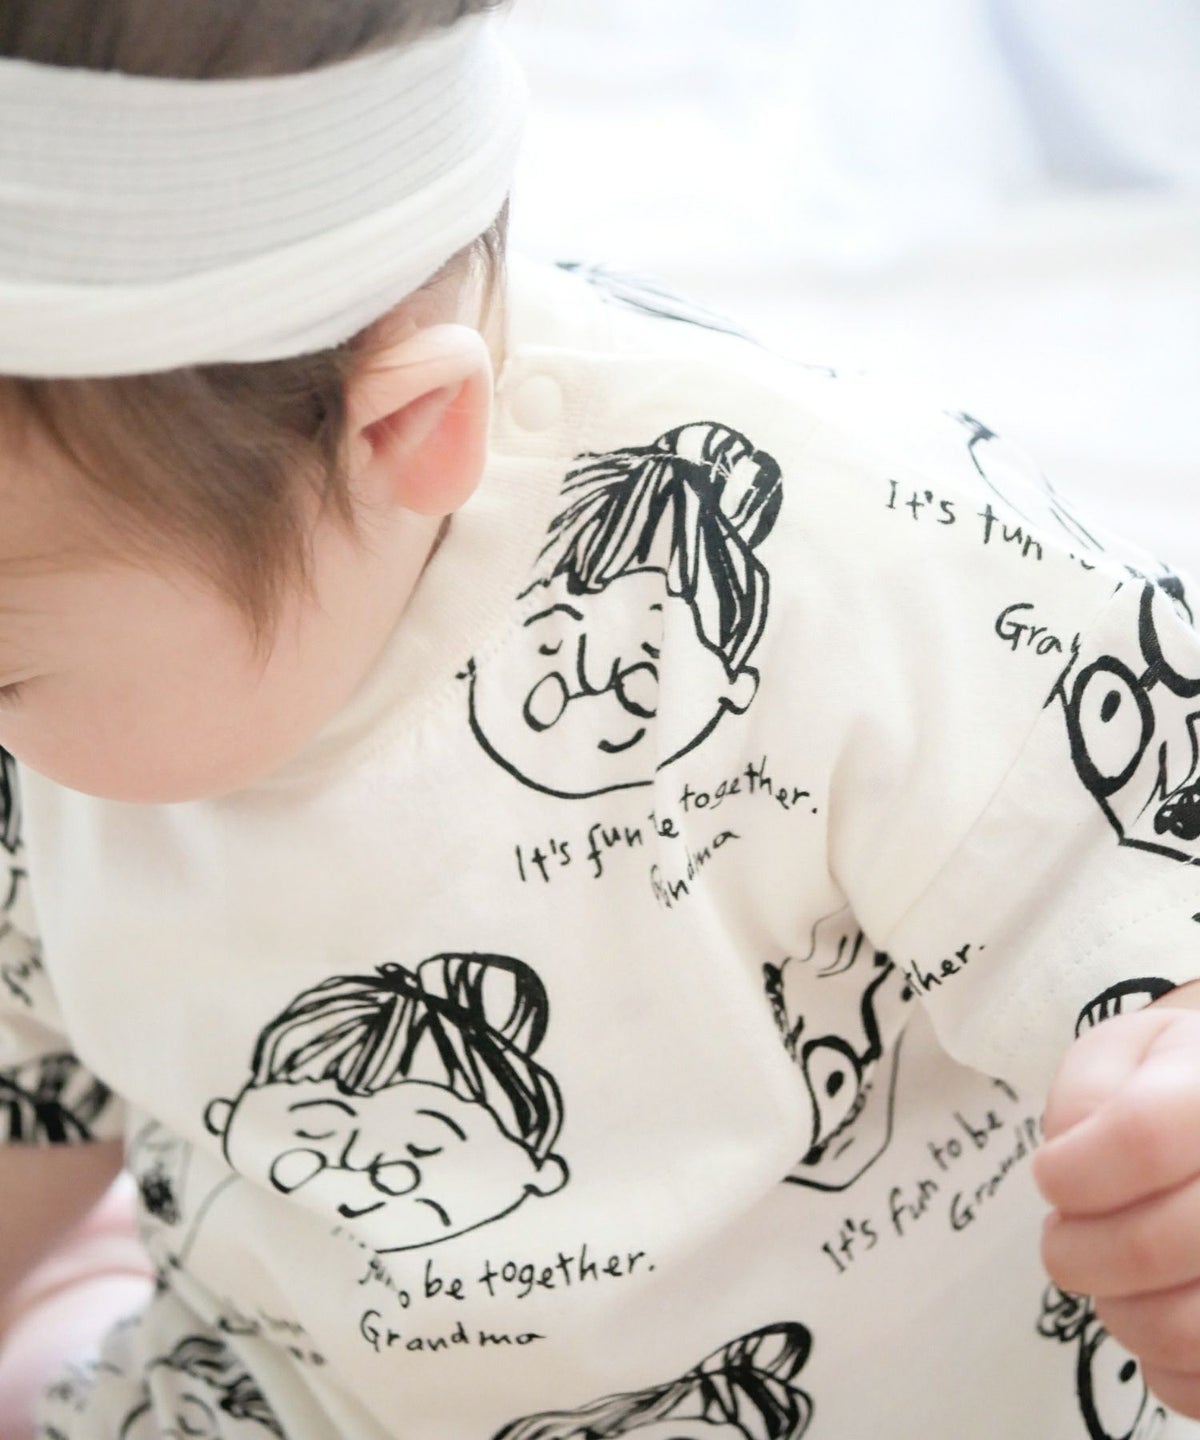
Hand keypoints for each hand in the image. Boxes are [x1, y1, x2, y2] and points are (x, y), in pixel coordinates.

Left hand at [1035, 990, 1199, 1417]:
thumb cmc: (1181, 1081)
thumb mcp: (1133, 1049)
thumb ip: (1090, 1086)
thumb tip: (1071, 1150)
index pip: (1139, 1138)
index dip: (1071, 1172)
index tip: (1049, 1177)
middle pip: (1152, 1245)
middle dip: (1076, 1252)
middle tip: (1062, 1239)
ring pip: (1185, 1328)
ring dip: (1119, 1314)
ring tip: (1110, 1279)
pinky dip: (1166, 1368)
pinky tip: (1156, 1313)